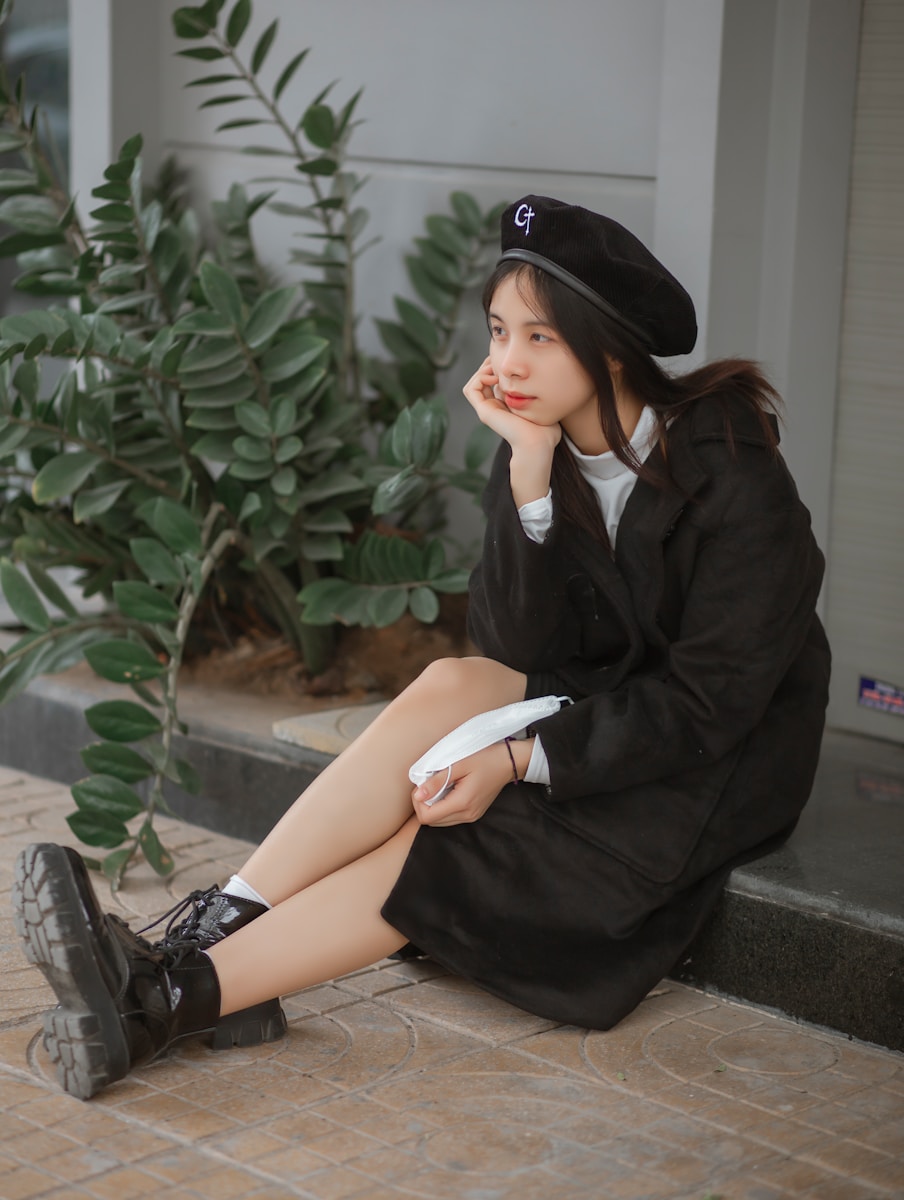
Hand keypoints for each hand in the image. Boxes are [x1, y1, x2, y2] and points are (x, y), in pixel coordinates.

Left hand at [411, 739, 531, 827]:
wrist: (508, 762)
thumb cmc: (485, 758)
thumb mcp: (458, 765)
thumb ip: (437, 781)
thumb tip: (418, 795)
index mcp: (462, 803)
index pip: (427, 817)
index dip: (418, 802)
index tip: (422, 785)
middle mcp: (467, 815)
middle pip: (431, 822)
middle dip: (423, 804)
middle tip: (428, 785)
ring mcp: (471, 816)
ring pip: (439, 821)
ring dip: (432, 806)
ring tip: (438, 787)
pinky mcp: (473, 814)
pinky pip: (450, 817)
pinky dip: (442, 807)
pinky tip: (447, 791)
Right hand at [463, 358, 560, 505]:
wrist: (538, 443)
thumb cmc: (545, 430)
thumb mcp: (542, 406)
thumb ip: (540, 396)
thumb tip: (544, 382)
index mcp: (506, 406)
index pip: (494, 383)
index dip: (498, 368)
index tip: (509, 360)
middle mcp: (494, 408)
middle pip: (481, 381)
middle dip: (488, 366)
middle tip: (500, 359)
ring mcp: (487, 410)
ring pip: (473, 385)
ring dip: (481, 371)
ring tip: (495, 368)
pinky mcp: (484, 412)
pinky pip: (471, 390)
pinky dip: (479, 379)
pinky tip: (495, 377)